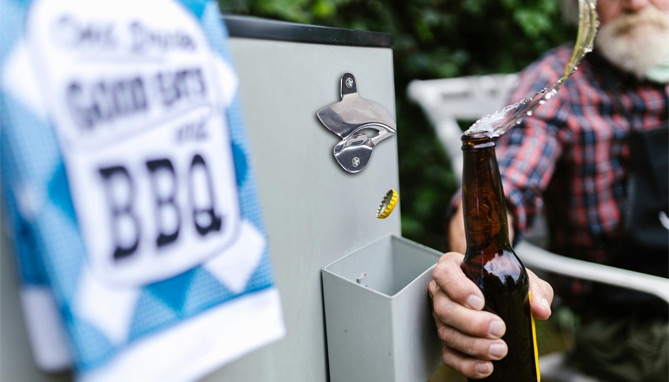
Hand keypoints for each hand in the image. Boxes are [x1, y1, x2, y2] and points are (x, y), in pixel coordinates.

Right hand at [428, 252, 552, 378]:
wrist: (501, 297)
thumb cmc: (504, 282)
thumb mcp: (521, 278)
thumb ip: (534, 290)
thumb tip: (540, 310)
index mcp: (455, 269)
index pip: (445, 273)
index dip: (458, 288)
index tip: (479, 301)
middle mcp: (444, 293)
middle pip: (444, 308)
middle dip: (471, 323)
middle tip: (498, 328)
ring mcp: (443, 318)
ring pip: (447, 333)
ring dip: (473, 345)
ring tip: (498, 350)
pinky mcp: (448, 341)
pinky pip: (449, 355)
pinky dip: (466, 364)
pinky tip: (485, 366)